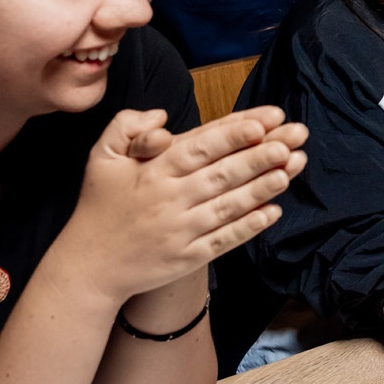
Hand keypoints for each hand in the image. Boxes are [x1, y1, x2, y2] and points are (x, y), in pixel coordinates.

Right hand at [56, 106, 307, 306]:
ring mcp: (181, 230)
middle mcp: (170, 199)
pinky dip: (249, 226)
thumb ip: (126, 126)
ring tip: (291, 168)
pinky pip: (224, 240)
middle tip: (294, 138)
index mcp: (152, 170)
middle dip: (261, 154)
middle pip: (223, 172)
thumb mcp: (101, 156)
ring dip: (262, 186)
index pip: (201, 145)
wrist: (88, 266)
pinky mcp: (189, 257)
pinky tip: (273, 212)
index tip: (266, 120)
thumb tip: (162, 117)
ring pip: (228, 205)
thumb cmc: (99, 205)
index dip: (235, 132)